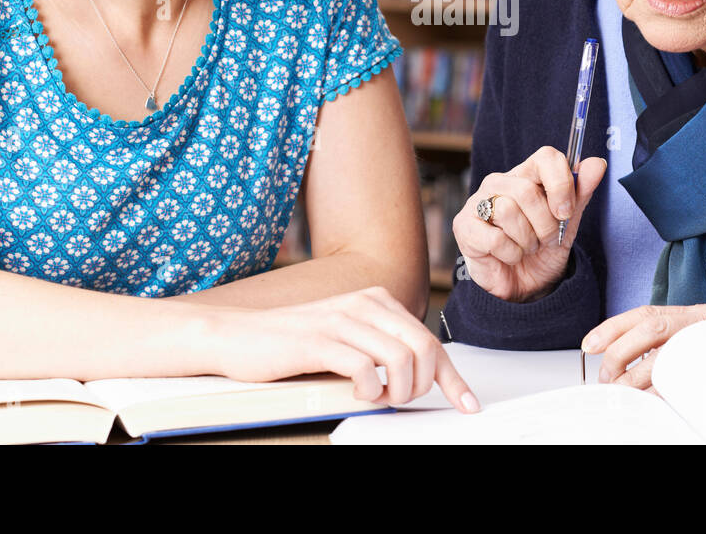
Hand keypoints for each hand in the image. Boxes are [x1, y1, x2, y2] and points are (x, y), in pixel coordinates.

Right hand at [206, 287, 478, 412]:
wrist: (237, 335)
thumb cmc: (292, 343)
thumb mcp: (345, 336)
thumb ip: (380, 346)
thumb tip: (421, 376)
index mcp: (377, 300)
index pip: (430, 340)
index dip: (453, 378)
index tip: (468, 404)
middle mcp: (365, 304)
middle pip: (426, 349)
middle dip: (426, 387)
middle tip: (403, 401)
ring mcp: (343, 320)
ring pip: (402, 361)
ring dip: (399, 392)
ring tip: (379, 398)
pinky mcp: (320, 340)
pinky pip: (366, 369)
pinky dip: (370, 390)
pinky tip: (358, 392)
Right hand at [453, 146, 606, 302]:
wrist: (524, 287)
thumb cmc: (543, 250)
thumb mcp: (567, 223)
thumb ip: (580, 193)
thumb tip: (597, 164)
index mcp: (526, 175)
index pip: (546, 157)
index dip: (561, 183)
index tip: (566, 212)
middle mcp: (499, 182)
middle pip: (527, 190)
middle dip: (545, 224)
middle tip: (546, 240)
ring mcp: (478, 202)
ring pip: (508, 211)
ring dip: (527, 241)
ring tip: (526, 247)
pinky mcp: (464, 226)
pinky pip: (494, 237)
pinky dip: (510, 253)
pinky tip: (508, 256)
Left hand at [582, 304, 705, 390]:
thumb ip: (678, 348)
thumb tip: (639, 371)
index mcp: (694, 314)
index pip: (645, 314)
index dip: (614, 326)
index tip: (588, 343)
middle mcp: (704, 319)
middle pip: (652, 327)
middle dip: (621, 351)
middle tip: (608, 378)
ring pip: (669, 349)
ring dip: (642, 374)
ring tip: (627, 392)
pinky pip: (693, 372)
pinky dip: (672, 388)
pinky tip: (660, 400)